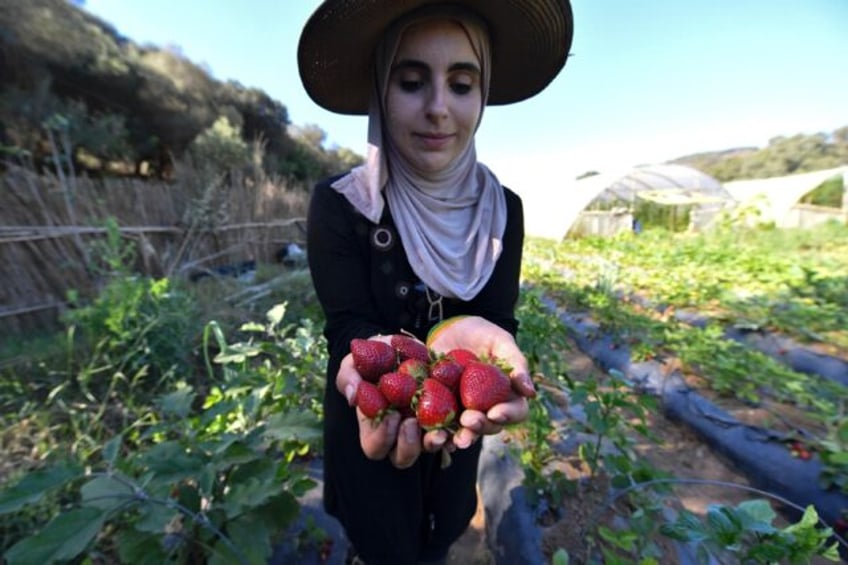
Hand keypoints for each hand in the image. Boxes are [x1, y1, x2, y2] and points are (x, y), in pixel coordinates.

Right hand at [338, 341, 447, 467]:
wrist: (402, 347)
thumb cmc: (371, 357)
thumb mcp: (354, 362)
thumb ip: (348, 377)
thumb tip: (352, 397)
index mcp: (375, 427)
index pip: (375, 447)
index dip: (382, 438)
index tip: (391, 415)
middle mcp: (399, 434)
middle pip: (402, 458)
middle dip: (408, 446)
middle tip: (412, 422)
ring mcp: (423, 428)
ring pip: (430, 449)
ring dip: (434, 443)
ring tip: (439, 431)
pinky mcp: (445, 416)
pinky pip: (454, 432)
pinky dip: (458, 432)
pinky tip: (461, 423)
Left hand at [427, 316, 535, 447]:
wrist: (450, 327)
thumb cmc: (482, 333)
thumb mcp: (500, 342)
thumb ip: (516, 364)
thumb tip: (531, 393)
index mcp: (507, 394)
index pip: (515, 412)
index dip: (508, 416)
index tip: (496, 412)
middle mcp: (487, 406)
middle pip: (490, 426)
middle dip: (481, 426)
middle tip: (469, 419)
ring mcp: (464, 409)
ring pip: (466, 431)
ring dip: (461, 437)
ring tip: (453, 439)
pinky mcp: (441, 408)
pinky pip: (442, 425)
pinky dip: (439, 434)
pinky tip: (435, 436)